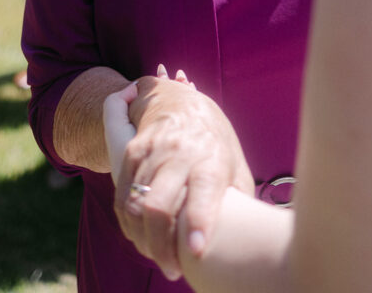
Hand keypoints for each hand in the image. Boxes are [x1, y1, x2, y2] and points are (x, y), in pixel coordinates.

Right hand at [111, 69, 253, 280]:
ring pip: (136, 206)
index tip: (197, 253)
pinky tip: (141, 237)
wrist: (181, 102)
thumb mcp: (235, 166)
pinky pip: (122, 198)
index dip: (199, 222)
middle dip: (161, 246)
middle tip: (172, 269)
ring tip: (158, 256)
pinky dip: (128, 225)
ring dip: (143, 241)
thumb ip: (238, 201)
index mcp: (211, 158)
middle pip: (159, 206)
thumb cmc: (215, 145)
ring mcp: (152, 151)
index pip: (203, 191)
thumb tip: (248, 241)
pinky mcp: (132, 153)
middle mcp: (179, 153)